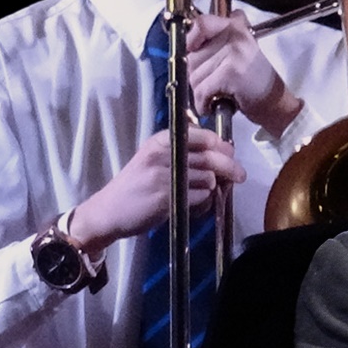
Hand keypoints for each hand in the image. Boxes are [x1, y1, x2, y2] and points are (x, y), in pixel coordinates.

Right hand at [68, 127, 240, 252]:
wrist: (107, 211)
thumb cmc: (136, 185)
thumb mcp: (156, 158)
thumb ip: (185, 152)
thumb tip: (224, 152)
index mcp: (161, 140)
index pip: (203, 136)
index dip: (222, 145)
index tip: (229, 154)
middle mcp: (163, 153)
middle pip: (212, 157)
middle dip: (230, 167)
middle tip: (239, 175)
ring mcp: (164, 175)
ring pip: (209, 179)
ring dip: (213, 190)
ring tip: (201, 196)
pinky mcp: (166, 198)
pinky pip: (201, 198)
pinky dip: (204, 204)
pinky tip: (193, 206)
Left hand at [186, 10, 302, 138]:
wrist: (275, 102)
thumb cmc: (256, 80)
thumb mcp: (243, 50)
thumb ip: (221, 38)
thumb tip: (192, 36)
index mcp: (237, 28)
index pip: (202, 23)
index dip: (191, 38)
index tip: (193, 50)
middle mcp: (236, 36)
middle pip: (192, 56)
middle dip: (196, 75)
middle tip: (215, 82)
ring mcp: (234, 53)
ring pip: (194, 76)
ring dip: (201, 91)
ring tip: (218, 92)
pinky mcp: (231, 72)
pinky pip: (202, 90)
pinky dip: (203, 103)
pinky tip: (213, 104)